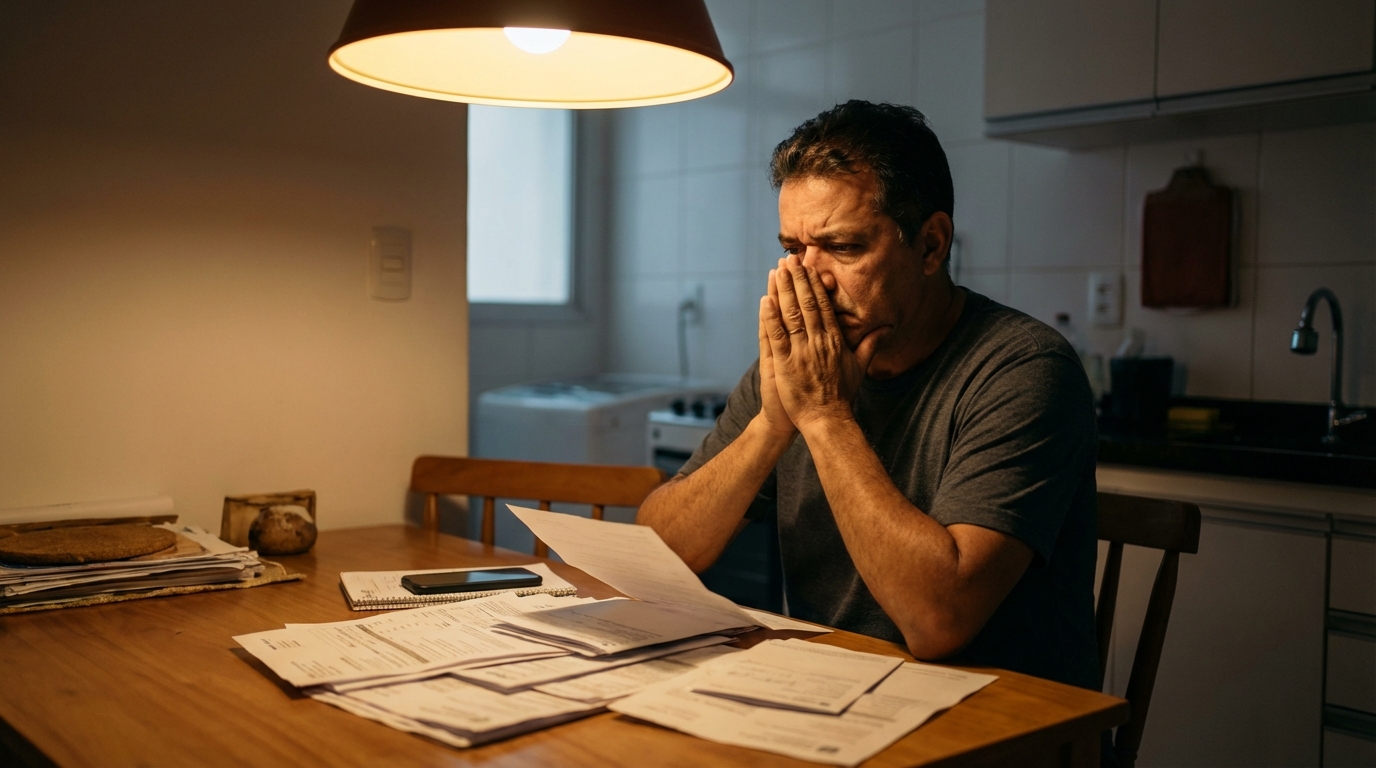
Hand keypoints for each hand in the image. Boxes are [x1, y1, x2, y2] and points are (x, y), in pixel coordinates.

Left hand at [761, 255, 883, 432]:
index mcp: (834, 340)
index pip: (823, 305)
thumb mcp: (860, 367)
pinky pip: (777, 335)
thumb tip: (887, 328)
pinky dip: (770, 316)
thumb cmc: (842, 395)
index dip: (814, 284)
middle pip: (807, 304)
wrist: (827, 419)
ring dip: (783, 290)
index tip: (808, 267)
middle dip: (798, 279)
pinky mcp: (786, 363)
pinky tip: (766, 299)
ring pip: (791, 314)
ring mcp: (801, 352)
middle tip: (790, 259)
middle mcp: (819, 342)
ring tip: (777, 271)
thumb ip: (871, 344)